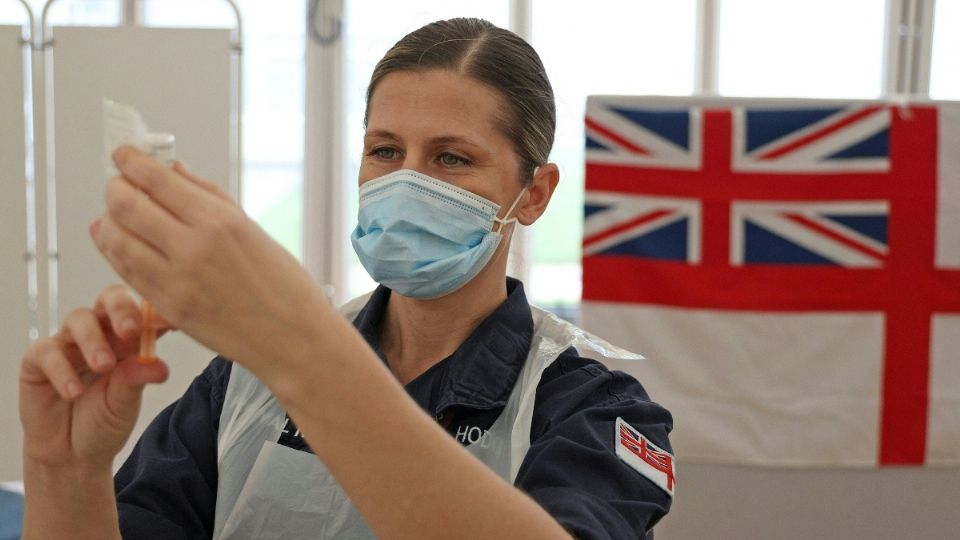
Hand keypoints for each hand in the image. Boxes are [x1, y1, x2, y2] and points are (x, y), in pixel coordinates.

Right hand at [19, 284, 169, 468]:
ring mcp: (69, 343)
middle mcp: (101, 333)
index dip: (158, 312)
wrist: (72, 454)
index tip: (174, 322)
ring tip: (104, 367)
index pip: (144, 312)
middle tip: (131, 331)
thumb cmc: (104, 421)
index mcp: (130, 339)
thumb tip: (159, 365)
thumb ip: (137, 380)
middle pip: (109, 299)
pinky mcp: (38, 360)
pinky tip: (73, 392)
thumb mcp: (125, 403)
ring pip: (79, 319)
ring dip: (93, 341)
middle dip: (122, 309)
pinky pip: (47, 351)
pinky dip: (62, 369)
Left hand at [90, 146, 326, 375]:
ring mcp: (177, 281)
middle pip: (126, 205)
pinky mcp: (168, 308)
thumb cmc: (284, 286)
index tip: (124, 154)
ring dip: (108, 220)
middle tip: (117, 182)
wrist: (294, 339)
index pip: (157, 180)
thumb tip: (173, 170)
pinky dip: (116, 251)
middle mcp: (194, 248)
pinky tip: (119, 242)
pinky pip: (127, 272)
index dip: (131, 161)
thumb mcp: (253, 229)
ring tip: (114, 213)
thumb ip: (209, 197)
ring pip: (117, 239)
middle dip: (114, 187)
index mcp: (220, 222)